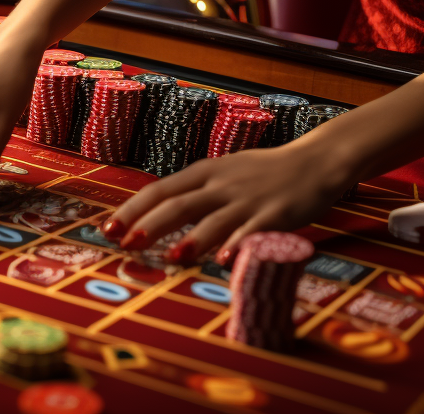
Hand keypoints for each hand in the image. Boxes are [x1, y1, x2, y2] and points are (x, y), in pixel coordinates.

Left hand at [100, 140, 352, 265]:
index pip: (160, 189)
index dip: (133, 209)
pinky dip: (238, 246)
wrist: (315, 161)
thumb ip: (194, 194)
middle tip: (127, 243)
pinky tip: (225, 261)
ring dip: (193, 239)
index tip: (108, 228)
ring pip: (215, 219)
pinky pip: (254, 231)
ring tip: (172, 257)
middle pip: (180, 203)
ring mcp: (249, 199)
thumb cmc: (264, 173)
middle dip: (151, 224)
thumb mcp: (223, 175)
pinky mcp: (277, 214)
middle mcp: (222, 184)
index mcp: (205, 173)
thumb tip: (154, 217)